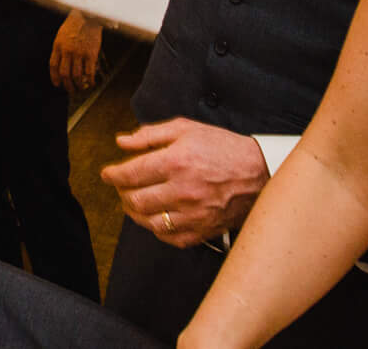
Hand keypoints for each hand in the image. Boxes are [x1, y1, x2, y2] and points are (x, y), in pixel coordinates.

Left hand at [48, 12, 103, 94]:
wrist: (88, 15)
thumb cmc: (75, 24)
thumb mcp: (62, 34)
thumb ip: (60, 48)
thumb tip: (61, 64)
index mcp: (58, 45)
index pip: (53, 66)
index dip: (54, 77)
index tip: (57, 84)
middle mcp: (67, 51)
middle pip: (64, 73)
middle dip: (67, 85)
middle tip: (70, 90)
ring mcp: (79, 53)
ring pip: (76, 76)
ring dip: (78, 85)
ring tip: (80, 89)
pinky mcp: (91, 54)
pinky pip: (89, 72)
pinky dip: (90, 81)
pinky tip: (91, 84)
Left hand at [102, 118, 267, 245]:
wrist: (260, 172)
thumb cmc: (222, 147)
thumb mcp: (186, 129)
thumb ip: (150, 135)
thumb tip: (122, 142)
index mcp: (176, 162)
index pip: (130, 174)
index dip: (113, 175)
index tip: (107, 174)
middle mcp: (182, 191)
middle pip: (135, 200)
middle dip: (122, 192)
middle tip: (122, 186)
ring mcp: (193, 214)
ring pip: (148, 221)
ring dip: (135, 212)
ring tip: (135, 201)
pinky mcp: (203, 230)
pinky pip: (170, 237)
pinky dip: (157, 229)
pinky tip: (156, 216)